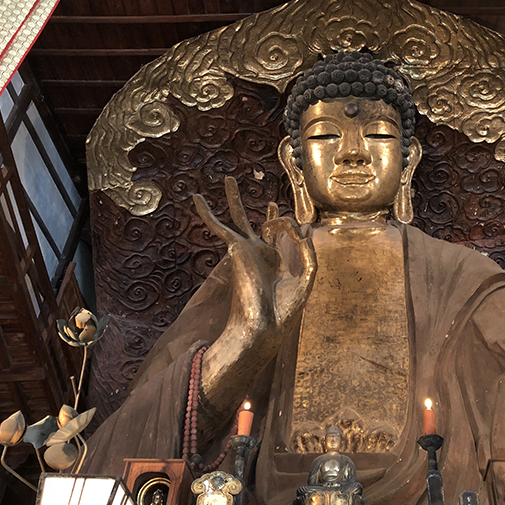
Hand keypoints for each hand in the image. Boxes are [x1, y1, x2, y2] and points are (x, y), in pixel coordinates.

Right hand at [192, 177, 315, 355]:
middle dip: (263, 211)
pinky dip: (208, 213)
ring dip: (234, 199)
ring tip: (229, 179)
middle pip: (258, 224)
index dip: (287, 224)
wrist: (263, 325)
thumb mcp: (307, 275)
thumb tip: (303, 226)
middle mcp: (260, 254)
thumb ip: (308, 250)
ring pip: (238, 217)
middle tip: (267, 200)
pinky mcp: (235, 250)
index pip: (279, 236)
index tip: (301, 225)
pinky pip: (218, 226)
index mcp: (276, 262)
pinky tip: (197, 198)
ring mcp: (246, 250)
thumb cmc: (284, 309)